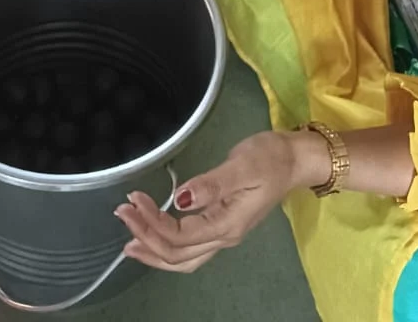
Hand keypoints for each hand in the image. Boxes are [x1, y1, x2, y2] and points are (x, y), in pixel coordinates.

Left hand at [115, 131, 314, 273]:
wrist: (295, 160)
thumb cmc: (271, 158)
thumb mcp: (243, 166)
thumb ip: (212, 184)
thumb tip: (181, 198)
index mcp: (227, 225)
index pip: (180, 236)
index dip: (152, 222)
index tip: (134, 199)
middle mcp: (223, 237)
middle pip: (177, 255)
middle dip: (146, 238)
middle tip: (122, 214)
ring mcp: (223, 234)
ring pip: (183, 259)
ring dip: (154, 250)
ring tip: (129, 241)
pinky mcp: (222, 225)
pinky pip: (189, 248)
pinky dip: (167, 246)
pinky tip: (155, 237)